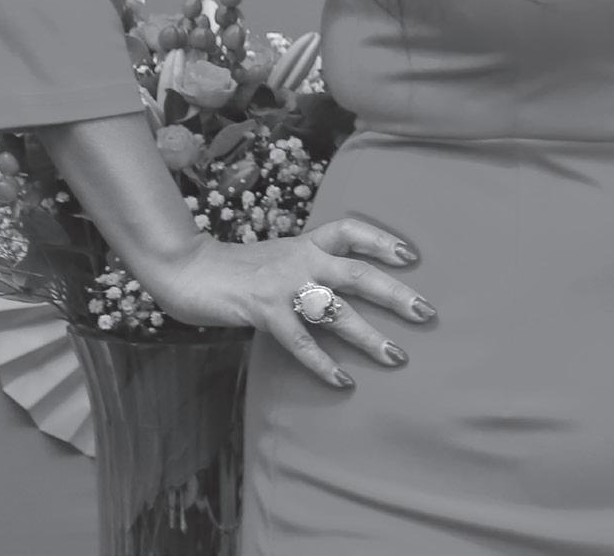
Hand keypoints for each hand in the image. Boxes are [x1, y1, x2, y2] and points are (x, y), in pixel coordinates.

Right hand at [142, 217, 432, 388]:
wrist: (188, 269)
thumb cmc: (239, 267)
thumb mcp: (282, 255)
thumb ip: (311, 263)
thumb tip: (344, 285)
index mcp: (308, 242)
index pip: (351, 231)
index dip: (382, 241)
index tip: (411, 256)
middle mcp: (302, 260)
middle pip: (359, 274)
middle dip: (395, 295)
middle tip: (425, 313)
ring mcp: (283, 285)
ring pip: (336, 312)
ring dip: (368, 336)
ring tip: (396, 356)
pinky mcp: (263, 311)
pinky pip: (300, 341)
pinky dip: (322, 363)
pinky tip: (342, 381)